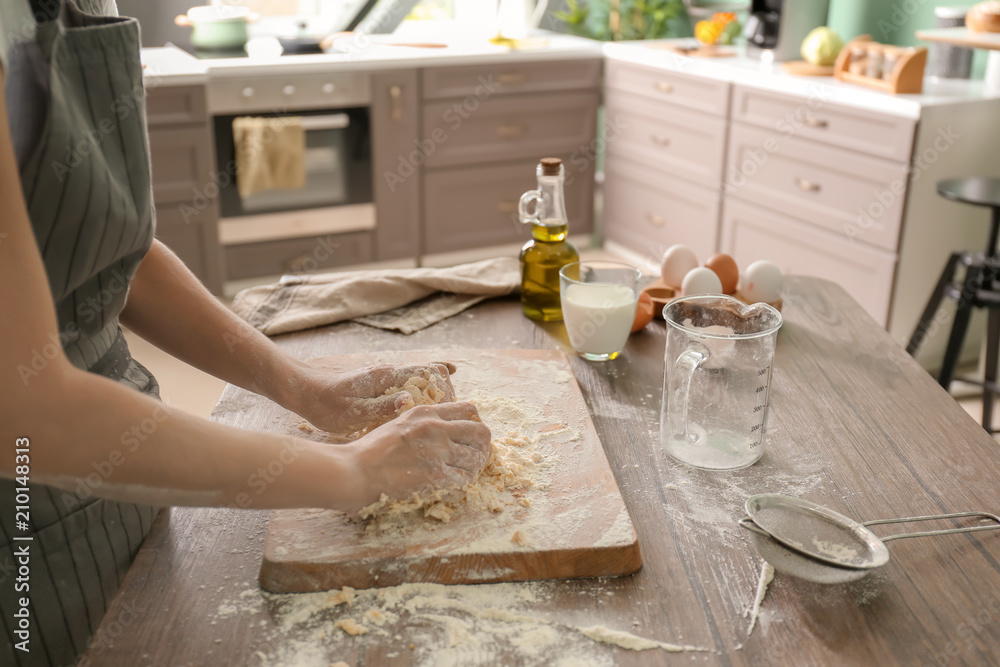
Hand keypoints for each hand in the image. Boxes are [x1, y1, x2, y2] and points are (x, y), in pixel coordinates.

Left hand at [290, 361, 457, 434]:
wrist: (302, 391)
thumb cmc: (325, 404)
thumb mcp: (352, 411)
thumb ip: (382, 406)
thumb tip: (410, 399)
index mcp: (385, 377)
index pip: (425, 371)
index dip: (443, 381)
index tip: (454, 395)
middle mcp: (388, 373)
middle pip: (427, 373)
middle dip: (445, 386)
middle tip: (458, 407)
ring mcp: (383, 378)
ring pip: (418, 379)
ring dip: (434, 390)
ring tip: (449, 410)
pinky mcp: (378, 386)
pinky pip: (407, 387)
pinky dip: (421, 393)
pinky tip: (427, 407)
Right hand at [346, 402, 490, 507]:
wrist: (355, 471)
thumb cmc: (372, 451)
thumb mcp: (399, 423)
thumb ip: (423, 422)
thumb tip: (444, 429)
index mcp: (426, 412)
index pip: (469, 409)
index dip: (474, 423)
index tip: (469, 436)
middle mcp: (436, 428)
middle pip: (481, 432)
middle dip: (482, 445)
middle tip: (474, 456)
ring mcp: (438, 452)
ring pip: (477, 457)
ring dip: (474, 466)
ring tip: (464, 471)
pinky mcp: (437, 476)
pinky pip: (466, 478)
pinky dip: (463, 482)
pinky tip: (454, 484)